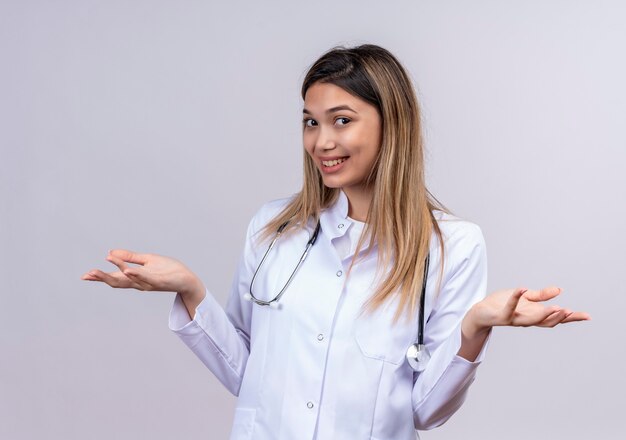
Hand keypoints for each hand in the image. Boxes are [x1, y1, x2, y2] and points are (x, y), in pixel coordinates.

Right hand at [81, 249, 204, 299]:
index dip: (100, 277)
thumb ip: (130, 257)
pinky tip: (127, 270)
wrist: (187, 279)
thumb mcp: (147, 260)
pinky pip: (146, 279)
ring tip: (99, 271)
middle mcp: (139, 283)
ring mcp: (149, 283)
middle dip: (102, 278)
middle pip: (117, 282)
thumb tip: (111, 252)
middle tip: (87, 275)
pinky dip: (136, 275)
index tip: (85, 276)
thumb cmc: (168, 270)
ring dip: (115, 274)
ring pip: (129, 280)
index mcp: (135, 278)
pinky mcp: (159, 282)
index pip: (114, 277)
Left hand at [465, 286, 590, 336]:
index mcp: (534, 314)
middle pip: (547, 322)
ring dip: (544, 314)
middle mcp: (526, 320)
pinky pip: (510, 307)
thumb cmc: (501, 304)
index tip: (587, 316)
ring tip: (557, 307)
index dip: (571, 317)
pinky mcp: (501, 316)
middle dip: (560, 318)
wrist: (480, 312)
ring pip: (532, 320)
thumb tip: (559, 290)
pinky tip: (522, 289)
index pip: (555, 317)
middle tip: (572, 312)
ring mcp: (514, 319)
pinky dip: (516, 298)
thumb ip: (541, 295)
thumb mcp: (525, 297)